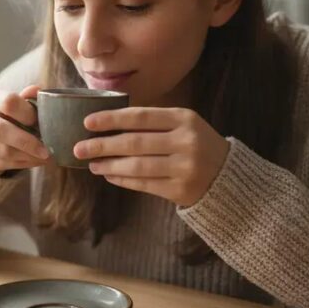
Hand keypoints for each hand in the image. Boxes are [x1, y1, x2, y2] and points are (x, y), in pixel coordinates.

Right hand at [0, 85, 50, 176]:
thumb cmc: (7, 116)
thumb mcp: (16, 103)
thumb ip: (28, 98)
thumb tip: (37, 90)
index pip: (8, 102)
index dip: (27, 113)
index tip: (40, 122)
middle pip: (1, 130)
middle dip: (27, 142)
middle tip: (46, 150)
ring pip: (4, 151)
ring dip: (28, 156)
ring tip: (46, 157)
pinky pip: (5, 164)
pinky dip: (24, 164)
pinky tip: (36, 161)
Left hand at [74, 107, 229, 206]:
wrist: (228, 177)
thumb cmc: (197, 146)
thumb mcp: (183, 126)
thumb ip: (152, 124)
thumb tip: (107, 126)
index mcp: (184, 119)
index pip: (141, 117)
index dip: (112, 119)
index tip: (88, 122)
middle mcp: (186, 141)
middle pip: (135, 143)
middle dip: (102, 145)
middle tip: (80, 148)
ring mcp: (184, 167)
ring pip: (136, 166)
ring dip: (109, 165)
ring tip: (92, 164)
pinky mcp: (180, 190)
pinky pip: (143, 184)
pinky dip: (122, 179)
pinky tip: (109, 175)